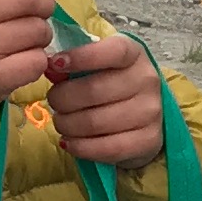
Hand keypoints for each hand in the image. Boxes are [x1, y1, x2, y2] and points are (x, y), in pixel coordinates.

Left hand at [38, 32, 165, 169]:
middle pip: (93, 91)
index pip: (112, 52)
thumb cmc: (114, 84)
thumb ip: (75, 65)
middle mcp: (147, 81)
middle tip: (54, 102)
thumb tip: (51, 69)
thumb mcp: (99, 66)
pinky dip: (80, 147)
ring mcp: (151, 112)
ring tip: (61, 122)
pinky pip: (107, 148)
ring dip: (67, 125)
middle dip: (62, 99)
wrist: (145, 114)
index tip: (54, 64)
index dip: (81, 57)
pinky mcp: (148, 140)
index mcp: (135, 55)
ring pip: (95, 122)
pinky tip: (69, 142)